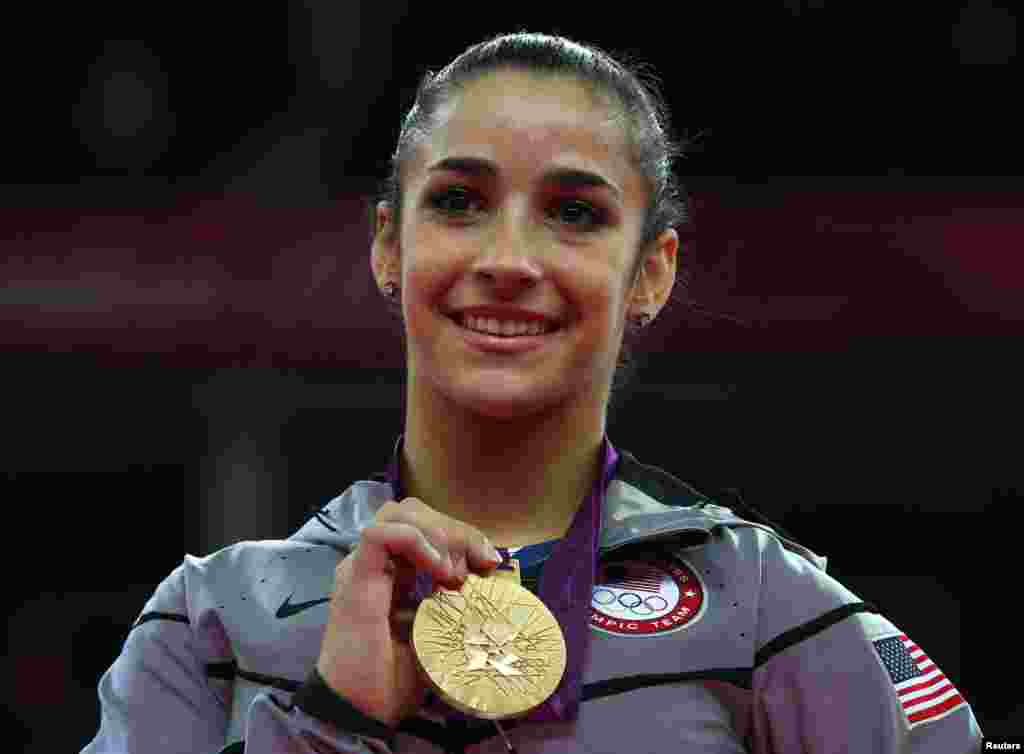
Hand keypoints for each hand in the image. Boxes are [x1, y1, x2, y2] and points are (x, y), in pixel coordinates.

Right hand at [315, 497, 502, 726]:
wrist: (361, 709)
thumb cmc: (396, 679)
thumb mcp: (441, 631)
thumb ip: (459, 603)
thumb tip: (498, 583)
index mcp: (394, 573)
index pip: (427, 527)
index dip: (463, 535)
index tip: (491, 561)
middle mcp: (376, 563)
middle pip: (414, 512)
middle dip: (455, 529)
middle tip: (479, 561)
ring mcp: (362, 567)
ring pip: (397, 514)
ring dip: (437, 533)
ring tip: (454, 571)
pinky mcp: (355, 577)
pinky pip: (381, 535)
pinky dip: (417, 542)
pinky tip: (439, 569)